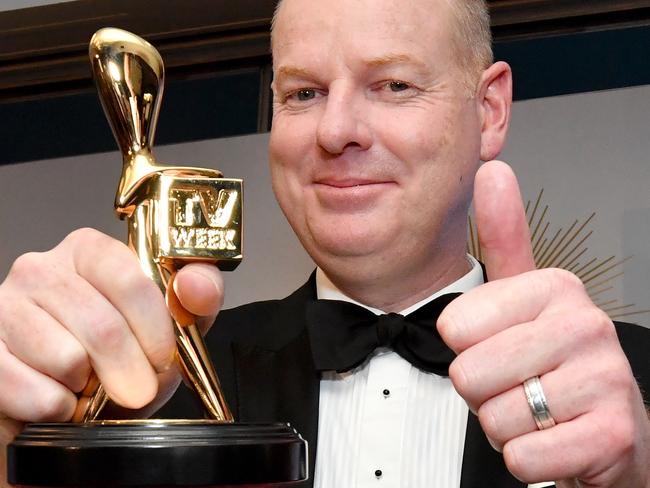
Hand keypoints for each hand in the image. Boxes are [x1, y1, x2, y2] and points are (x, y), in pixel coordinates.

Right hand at [0, 227, 223, 421]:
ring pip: (66, 359)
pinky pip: (36, 393)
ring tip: (89, 385)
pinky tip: (61, 398)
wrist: (73, 405)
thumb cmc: (121, 359)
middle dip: (131, 371)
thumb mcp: (170, 327)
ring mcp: (4, 308)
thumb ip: (196, 299)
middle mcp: (41, 269)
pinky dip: (59, 410)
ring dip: (90, 390)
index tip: (164, 359)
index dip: (155, 329)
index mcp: (89, 252)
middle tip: (137, 391)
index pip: (130, 280)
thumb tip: (196, 283)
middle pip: (102, 324)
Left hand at [438, 161, 649, 486]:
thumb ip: (505, 237)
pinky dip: (525, 459)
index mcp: (555, 287)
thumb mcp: (526, 297)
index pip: (453, 327)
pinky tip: (553, 439)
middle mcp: (585, 324)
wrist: (608, 430)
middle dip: (482, 392)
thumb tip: (492, 170)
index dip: (465, 349)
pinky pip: (521, 456)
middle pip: (468, 374)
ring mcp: (605, 378)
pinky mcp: (611, 433)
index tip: (499, 347)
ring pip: (493, 417)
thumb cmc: (554, 363)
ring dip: (505, 426)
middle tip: (519, 386)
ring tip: (538, 411)